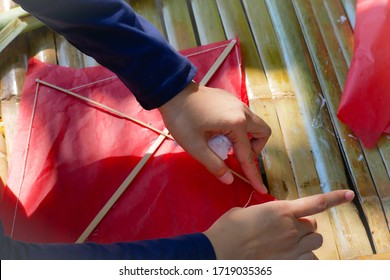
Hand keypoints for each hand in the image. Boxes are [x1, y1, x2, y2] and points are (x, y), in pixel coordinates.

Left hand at [159, 81, 270, 192]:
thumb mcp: (195, 146)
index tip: (261, 189)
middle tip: (237, 156)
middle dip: (255, 149)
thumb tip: (229, 180)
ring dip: (246, 137)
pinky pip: (243, 116)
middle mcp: (242, 111)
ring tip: (225, 143)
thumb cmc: (182, 119)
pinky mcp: (230, 99)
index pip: (248, 155)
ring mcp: (237, 103)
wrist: (172, 92)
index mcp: (236, 124)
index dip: (253, 175)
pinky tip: (218, 130)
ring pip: (254, 123)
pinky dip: (238, 128)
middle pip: (262, 133)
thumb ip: (214, 164)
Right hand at [203, 190, 354, 258]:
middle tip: (289, 227)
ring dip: (307, 240)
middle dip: (305, 224)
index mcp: (281, 210)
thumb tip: (267, 218)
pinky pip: (310, 261)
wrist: (220, 251)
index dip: (335, 198)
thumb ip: (265, 212)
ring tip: (292, 242)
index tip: (350, 195)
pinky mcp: (288, 264)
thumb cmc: (229, 228)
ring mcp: (291, 248)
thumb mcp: (245, 212)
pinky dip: (306, 258)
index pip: (316, 203)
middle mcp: (291, 228)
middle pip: (313, 225)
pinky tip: (294, 256)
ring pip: (315, 241)